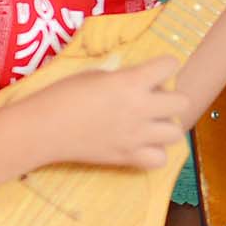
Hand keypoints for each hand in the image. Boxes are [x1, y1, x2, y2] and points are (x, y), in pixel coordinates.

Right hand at [40, 57, 190, 169]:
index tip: (153, 71)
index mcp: (131, 81)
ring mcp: (136, 136)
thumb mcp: (94, 74)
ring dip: (165, 127)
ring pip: (175, 132)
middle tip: (152, 101)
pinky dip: (153, 153)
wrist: (43, 129)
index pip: (170, 65)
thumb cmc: (62, 95)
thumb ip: (122, 77)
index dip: (164, 66)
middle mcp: (140, 108)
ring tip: (149, 125)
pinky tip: (140, 146)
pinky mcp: (127, 157)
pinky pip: (160, 160)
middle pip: (182, 102)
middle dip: (170, 99)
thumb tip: (137, 79)